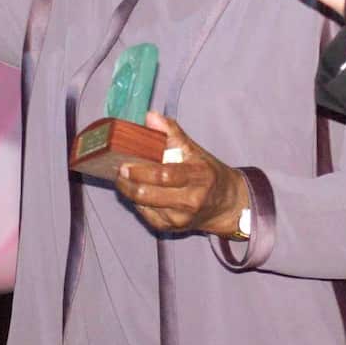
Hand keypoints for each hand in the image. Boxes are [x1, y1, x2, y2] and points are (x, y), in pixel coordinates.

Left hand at [115, 113, 248, 237]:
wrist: (225, 204)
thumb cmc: (207, 172)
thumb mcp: (195, 150)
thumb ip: (172, 133)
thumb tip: (150, 116)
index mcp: (198, 176)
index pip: (165, 175)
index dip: (140, 171)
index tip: (125, 163)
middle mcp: (190, 200)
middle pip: (149, 194)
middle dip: (128, 183)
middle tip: (120, 171)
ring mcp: (180, 218)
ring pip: (144, 206)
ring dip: (130, 191)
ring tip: (125, 179)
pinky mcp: (171, 228)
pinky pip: (145, 214)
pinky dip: (138, 202)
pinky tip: (138, 191)